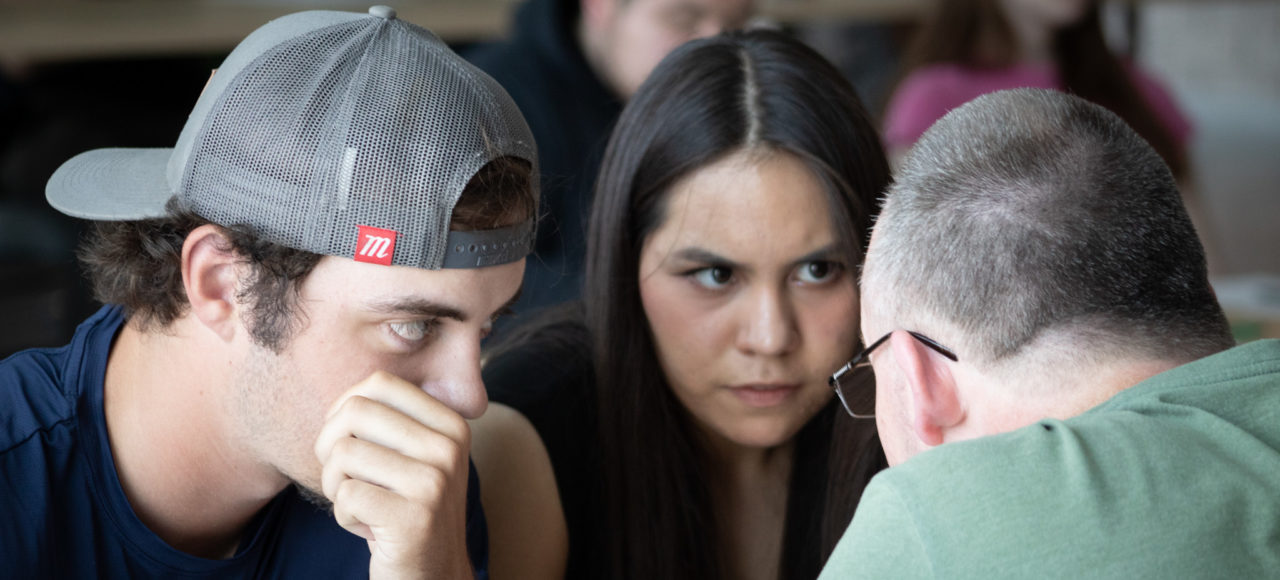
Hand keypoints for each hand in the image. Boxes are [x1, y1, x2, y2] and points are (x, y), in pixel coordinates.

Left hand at [315, 371, 474, 579]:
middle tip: (344, 478)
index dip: (345, 409)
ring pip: (343, 456)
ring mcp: (435, 481)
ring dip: (336, 487)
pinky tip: (369, 527)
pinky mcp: (413, 516)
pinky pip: (346, 496)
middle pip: (354, 413)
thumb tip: (348, 374)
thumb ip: (392, 418)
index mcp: (451, 424)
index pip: (378, 383)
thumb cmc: (408, 510)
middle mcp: (449, 447)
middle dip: (331, 449)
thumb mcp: (415, 457)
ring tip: (360, 504)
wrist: (433, 573)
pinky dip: (344, 516)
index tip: (348, 441)